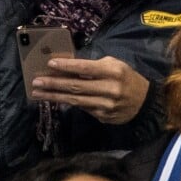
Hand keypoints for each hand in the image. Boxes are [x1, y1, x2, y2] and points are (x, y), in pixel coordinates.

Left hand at [30, 56, 149, 123]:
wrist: (145, 102)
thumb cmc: (124, 77)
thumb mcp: (113, 65)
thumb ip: (92, 66)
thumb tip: (66, 67)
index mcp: (113, 72)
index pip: (85, 68)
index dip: (67, 66)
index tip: (50, 63)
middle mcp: (109, 89)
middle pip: (76, 86)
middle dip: (53, 84)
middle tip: (36, 82)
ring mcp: (106, 106)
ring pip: (75, 100)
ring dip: (53, 96)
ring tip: (37, 92)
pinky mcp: (103, 117)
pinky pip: (81, 108)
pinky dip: (65, 102)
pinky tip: (52, 98)